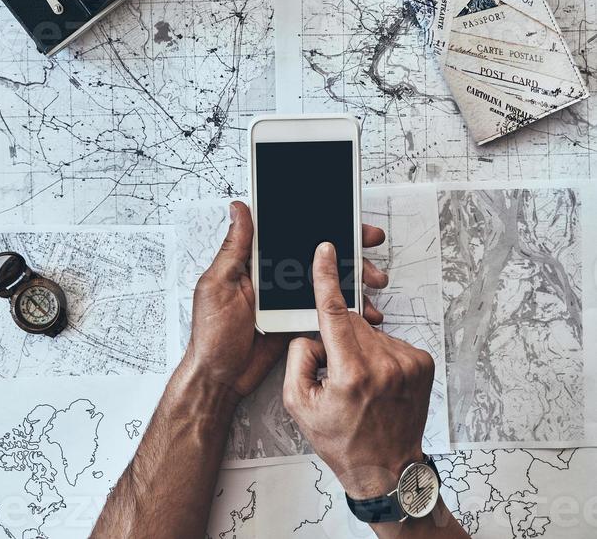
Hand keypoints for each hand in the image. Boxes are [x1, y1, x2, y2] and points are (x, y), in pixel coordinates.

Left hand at [183, 202, 388, 400]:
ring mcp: (288, 297)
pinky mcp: (298, 318)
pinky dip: (346, 307)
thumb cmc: (211, 334)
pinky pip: (326, 307)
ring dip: (352, 276)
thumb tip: (239, 209)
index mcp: (254, 261)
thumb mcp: (218, 285)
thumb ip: (234, 249)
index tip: (343, 217)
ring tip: (372, 279)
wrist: (220, 379)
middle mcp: (274, 275)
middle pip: (314, 253)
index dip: (316, 222)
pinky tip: (362, 309)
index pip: (289, 233)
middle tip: (369, 240)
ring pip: (325, 279)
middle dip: (346, 245)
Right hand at [282, 241, 434, 499]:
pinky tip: (378, 381)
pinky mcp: (422, 363)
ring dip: (360, 346)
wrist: (387, 469)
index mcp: (351, 373)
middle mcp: (383, 364)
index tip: (327, 251)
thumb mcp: (299, 404)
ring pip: (371, 331)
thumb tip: (314, 331)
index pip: (334, 312)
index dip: (326, 277)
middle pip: (351, 322)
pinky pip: (390, 342)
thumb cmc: (342, 440)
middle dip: (337, 335)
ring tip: (360, 383)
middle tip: (335, 369)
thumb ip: (298, 357)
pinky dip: (379, 354)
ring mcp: (408, 363)